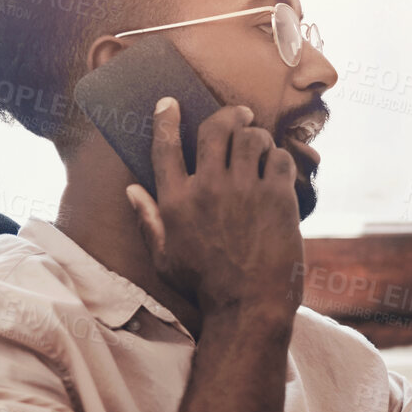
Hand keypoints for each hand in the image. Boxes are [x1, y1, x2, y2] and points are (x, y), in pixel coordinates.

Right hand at [124, 98, 303, 321]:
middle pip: (214, 129)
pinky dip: (280, 157)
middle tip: (239, 113)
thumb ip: (148, 221)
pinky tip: (278, 167)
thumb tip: (131, 191)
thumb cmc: (205, 287)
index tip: (170, 103)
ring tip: (261, 143)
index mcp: (176, 202)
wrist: (249, 308)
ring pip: (251, 137)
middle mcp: (208, 189)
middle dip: (227, 115)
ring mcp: (244, 191)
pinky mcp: (277, 198)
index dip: (166, 119)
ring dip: (257, 135)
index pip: (165, 147)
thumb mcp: (165, 258)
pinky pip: (280, 158)